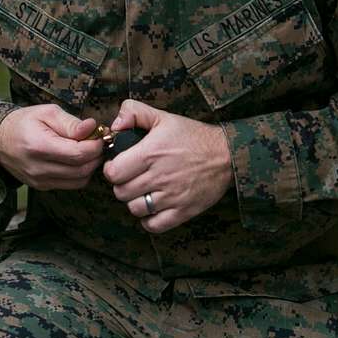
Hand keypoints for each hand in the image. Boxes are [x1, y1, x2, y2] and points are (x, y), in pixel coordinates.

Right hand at [0, 104, 104, 189]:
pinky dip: (80, 173)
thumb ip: (71, 122)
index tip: (99, 135)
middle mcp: (39, 168)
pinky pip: (71, 184)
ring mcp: (40, 181)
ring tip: (87, 150)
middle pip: (82, 169)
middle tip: (97, 142)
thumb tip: (92, 127)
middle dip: (96, 156)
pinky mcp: (42, 187)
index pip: (78, 154)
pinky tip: (77, 160)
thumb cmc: (24, 123)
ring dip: (90, 166)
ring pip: (79, 180)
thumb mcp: (47, 113)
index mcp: (39, 146)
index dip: (95, 145)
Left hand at [103, 99, 231, 232]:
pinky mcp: (183, 211)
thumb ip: (133, 112)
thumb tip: (114, 125)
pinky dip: (149, 219)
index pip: (114, 173)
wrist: (226, 155)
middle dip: (122, 186)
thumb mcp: (163, 116)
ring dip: (135, 202)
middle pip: (122, 193)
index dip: (111, 170)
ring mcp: (172, 196)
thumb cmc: (193, 136)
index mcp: (151, 153)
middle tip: (131, 179)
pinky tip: (153, 208)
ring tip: (143, 192)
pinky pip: (154, 225)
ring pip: (135, 209)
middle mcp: (160, 176)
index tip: (118, 167)